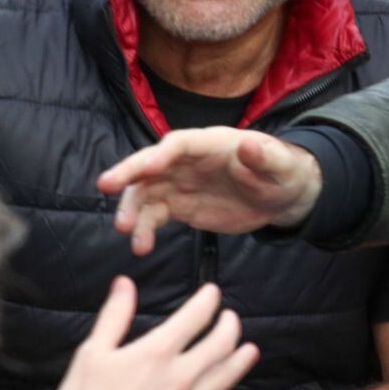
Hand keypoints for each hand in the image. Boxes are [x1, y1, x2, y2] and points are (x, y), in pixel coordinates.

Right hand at [49, 279, 257, 389]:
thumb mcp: (92, 354)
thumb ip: (114, 316)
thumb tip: (125, 284)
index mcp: (157, 353)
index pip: (196, 316)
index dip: (208, 299)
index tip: (212, 292)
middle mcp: (181, 376)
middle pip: (222, 343)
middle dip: (231, 325)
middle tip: (231, 317)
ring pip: (229, 376)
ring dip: (242, 359)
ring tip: (250, 349)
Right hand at [97, 127, 323, 255]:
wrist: (282, 197)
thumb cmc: (282, 172)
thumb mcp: (280, 164)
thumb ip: (264, 156)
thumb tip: (248, 145)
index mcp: (210, 143)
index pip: (178, 144)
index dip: (160, 153)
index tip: (145, 168)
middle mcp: (187, 161)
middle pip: (150, 164)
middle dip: (128, 174)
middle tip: (106, 186)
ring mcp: (180, 183)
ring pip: (145, 192)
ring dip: (132, 209)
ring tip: (126, 231)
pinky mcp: (180, 207)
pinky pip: (154, 216)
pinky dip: (145, 229)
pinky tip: (141, 246)